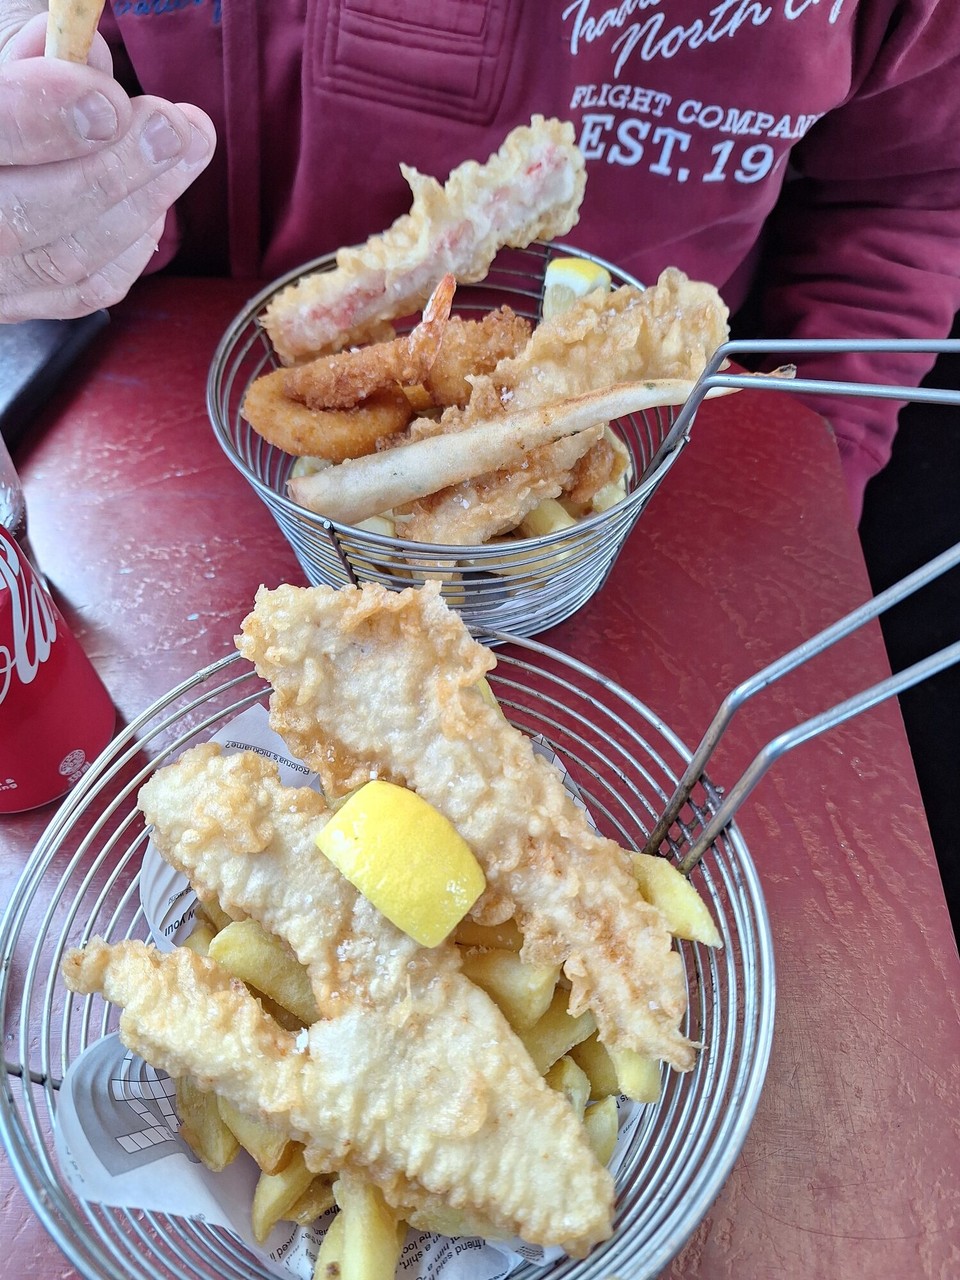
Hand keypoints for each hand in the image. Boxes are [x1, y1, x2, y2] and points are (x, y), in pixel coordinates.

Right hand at [0, 13, 215, 320]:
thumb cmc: (7, 110)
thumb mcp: (5, 60)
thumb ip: (39, 55)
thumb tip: (98, 63)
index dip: (46, 119)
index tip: (111, 104)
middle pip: (25, 216)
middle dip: (115, 170)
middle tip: (174, 128)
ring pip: (67, 260)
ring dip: (142, 203)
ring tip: (183, 147)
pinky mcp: (21, 303)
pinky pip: (88, 290)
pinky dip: (133, 246)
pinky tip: (152, 202)